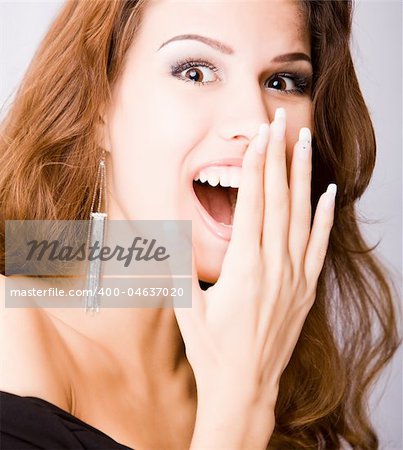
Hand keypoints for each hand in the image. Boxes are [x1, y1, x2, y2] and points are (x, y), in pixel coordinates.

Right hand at [174, 108, 335, 446]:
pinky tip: (328, 194)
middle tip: (281, 121)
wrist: (245, 386)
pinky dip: (325, 216)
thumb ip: (178, 262)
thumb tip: (168, 225)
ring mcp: (294, 277)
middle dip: (279, 155)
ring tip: (304, 142)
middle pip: (280, 199)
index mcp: (244, 266)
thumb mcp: (185, 306)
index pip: (253, 202)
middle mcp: (275, 266)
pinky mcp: (305, 289)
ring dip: (303, 175)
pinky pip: (319, 245)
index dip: (257, 165)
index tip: (260, 135)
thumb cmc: (211, 348)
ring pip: (302, 215)